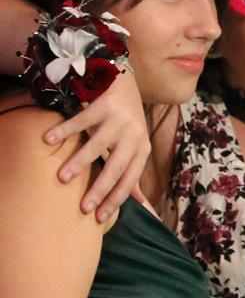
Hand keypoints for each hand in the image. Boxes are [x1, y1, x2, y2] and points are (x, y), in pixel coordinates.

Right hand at [42, 69, 149, 220]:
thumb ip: (133, 170)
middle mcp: (134, 134)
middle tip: (83, 208)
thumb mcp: (135, 144)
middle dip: (100, 188)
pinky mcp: (106, 103)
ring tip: (63, 178)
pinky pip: (82, 119)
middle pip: (117, 166)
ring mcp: (120, 118)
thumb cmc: (126, 119)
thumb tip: (139, 201)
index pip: (129, 179)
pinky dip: (65, 130)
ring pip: (98, 144)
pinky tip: (49, 140)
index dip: (115, 199)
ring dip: (80, 162)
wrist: (124, 80)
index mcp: (142, 148)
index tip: (98, 217)